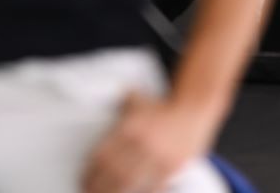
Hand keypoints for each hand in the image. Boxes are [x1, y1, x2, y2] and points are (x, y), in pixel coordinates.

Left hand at [82, 93, 212, 192]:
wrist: (195, 106)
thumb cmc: (164, 106)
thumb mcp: (139, 100)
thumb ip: (121, 103)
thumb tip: (107, 97)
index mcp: (130, 128)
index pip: (102, 156)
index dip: (89, 172)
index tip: (84, 180)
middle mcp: (142, 143)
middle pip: (113, 174)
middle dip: (98, 188)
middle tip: (90, 192)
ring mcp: (158, 157)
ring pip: (130, 184)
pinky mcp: (171, 167)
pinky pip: (152, 188)